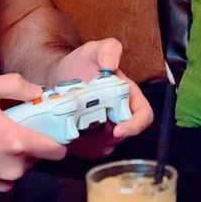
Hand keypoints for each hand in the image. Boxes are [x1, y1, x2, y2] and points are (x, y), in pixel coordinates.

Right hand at [0, 73, 67, 195]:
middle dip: (26, 146)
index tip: (52, 133)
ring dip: (9, 160)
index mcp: (15, 142)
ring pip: (16, 172)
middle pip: (35, 159)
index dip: (57, 141)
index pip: (56, 151)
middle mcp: (10, 168)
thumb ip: (15, 85)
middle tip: (8, 131)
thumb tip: (37, 93)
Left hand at [47, 38, 154, 159]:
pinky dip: (80, 148)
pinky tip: (68, 134)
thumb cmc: (80, 64)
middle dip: (106, 136)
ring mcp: (105, 129)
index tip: (119, 130)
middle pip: (123, 135)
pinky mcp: (89, 141)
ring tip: (73, 127)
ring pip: (106, 146)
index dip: (135, 126)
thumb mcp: (92, 50)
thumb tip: (110, 64)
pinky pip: (90, 152)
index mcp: (127, 96)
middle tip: (85, 128)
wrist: (57, 76)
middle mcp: (119, 115)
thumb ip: (107, 50)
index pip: (143, 115)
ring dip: (92, 142)